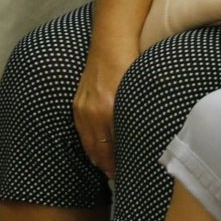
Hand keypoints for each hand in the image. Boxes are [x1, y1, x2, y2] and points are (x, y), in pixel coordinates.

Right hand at [73, 43, 134, 177]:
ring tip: (106, 168)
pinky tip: (95, 150)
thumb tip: (142, 140)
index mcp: (109, 110)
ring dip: (96, 157)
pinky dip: (89, 143)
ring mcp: (83, 107)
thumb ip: (136, 118)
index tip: (126, 174)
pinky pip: (81, 131)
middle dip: (107, 165)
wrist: (111, 44)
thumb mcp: (137, 94)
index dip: (118, 163)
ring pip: (88, 142)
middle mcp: (93, 111)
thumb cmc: (130, 65)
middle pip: (98, 149)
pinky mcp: (77, 103)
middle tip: (116, 177)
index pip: (112, 147)